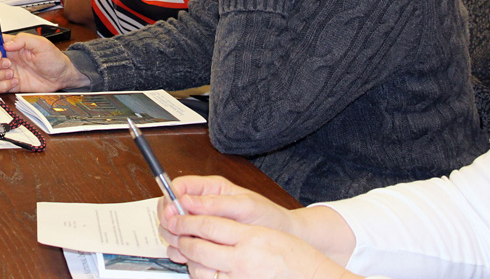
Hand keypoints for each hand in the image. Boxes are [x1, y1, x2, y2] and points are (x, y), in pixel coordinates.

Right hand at [0, 32, 89, 92]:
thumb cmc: (53, 59)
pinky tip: (15, 82)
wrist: (61, 77)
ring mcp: (6, 71)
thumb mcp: (41, 44)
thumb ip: (23, 40)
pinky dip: (2, 85)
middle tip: (8, 64)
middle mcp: (6, 56)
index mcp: (11, 44)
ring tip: (13, 74)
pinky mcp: (9, 84)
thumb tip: (6, 44)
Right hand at [158, 176, 294, 262]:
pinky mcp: (202, 239)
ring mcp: (200, 222)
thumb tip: (187, 200)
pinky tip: (188, 255)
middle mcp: (201, 203)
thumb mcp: (244, 206)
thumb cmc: (267, 216)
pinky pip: (181, 242)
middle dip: (168, 220)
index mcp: (210, 188)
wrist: (281, 235)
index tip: (170, 213)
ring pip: (172, 226)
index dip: (169, 199)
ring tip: (183, 245)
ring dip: (172, 236)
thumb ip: (216, 203)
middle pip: (169, 207)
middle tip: (175, 233)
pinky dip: (179, 249)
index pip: (178, 186)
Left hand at [170, 218, 357, 278]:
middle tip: (176, 234)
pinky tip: (203, 269)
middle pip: (198, 248)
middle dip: (182, 240)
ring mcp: (240, 278)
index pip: (207, 225)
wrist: (313, 278)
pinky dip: (203, 276)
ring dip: (189, 261)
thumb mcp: (264, 233)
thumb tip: (204, 225)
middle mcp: (243, 260)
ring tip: (187, 252)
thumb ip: (236, 230)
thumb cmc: (294, 255)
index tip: (176, 216)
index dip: (186, 221)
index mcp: (250, 238)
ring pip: (200, 270)